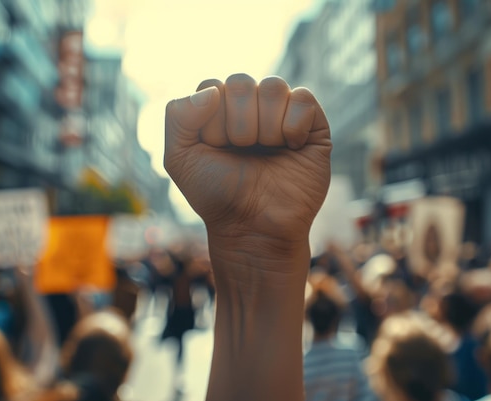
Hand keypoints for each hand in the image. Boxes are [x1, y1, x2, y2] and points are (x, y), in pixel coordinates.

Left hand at [164, 74, 331, 243]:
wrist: (255, 227)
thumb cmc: (218, 195)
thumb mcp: (180, 158)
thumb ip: (178, 116)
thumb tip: (213, 91)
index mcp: (219, 112)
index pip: (213, 86)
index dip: (212, 120)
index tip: (216, 149)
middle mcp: (251, 110)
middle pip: (242, 83)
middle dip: (238, 123)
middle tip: (243, 151)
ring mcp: (282, 116)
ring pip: (274, 86)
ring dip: (265, 125)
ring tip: (268, 151)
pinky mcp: (312, 127)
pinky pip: (304, 99)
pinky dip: (293, 125)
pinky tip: (292, 148)